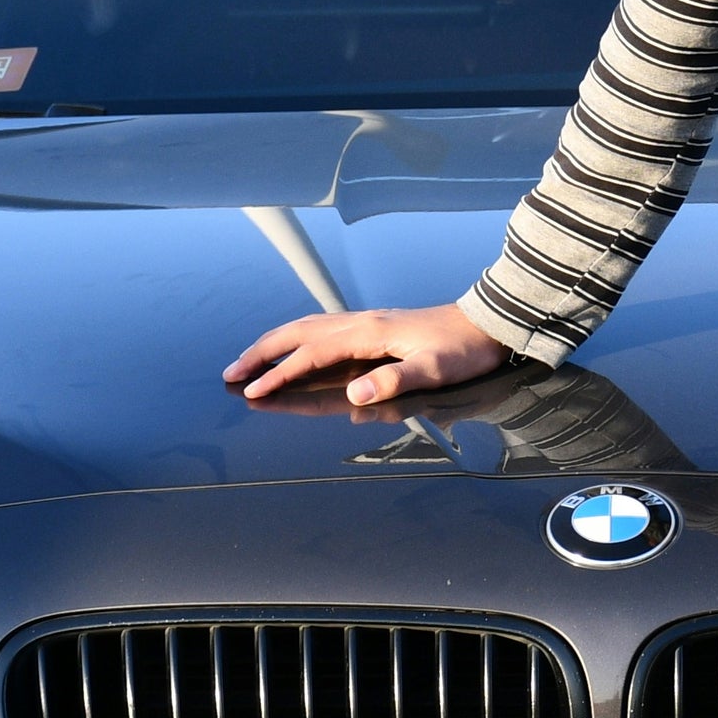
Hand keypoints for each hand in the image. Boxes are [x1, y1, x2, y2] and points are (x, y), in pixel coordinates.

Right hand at [225, 301, 506, 406]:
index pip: (312, 354)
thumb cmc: (462, 350)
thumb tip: (353, 394)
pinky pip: (320, 330)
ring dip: (274, 345)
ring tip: (248, 362)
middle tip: (231, 373)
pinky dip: (295, 340)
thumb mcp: (434, 370)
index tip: (252, 390)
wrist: (486, 324)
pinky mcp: (371, 328)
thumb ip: (393, 381)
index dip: (280, 372)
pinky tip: (291, 350)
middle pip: (297, 334)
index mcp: (368, 333)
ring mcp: (363, 323)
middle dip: (261, 353)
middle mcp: (359, 323)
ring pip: (306, 328)